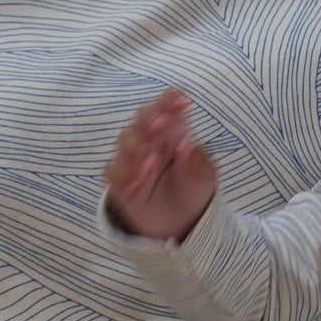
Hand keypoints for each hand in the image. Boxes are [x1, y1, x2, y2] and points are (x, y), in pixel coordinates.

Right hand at [102, 89, 217, 241]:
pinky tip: (142, 177)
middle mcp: (150, 138)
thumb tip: (186, 145)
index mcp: (173, 129)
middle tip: (163, 124)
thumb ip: (198, 160)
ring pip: (125, 140)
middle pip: (142, 117)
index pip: (167, 106)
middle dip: (150, 117)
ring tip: (155, 157)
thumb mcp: (205, 176)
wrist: (182, 220)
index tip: (183, 101)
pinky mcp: (119, 180)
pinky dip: (126, 172)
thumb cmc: (193, 187)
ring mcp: (133, 157)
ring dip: (138, 145)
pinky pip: (114, 171)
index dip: (170, 100)